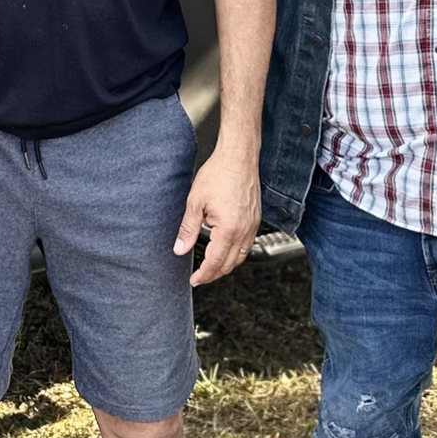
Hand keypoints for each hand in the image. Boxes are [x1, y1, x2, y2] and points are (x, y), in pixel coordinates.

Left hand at [175, 142, 262, 285]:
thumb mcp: (195, 202)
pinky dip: (237, 253)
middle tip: (201, 277)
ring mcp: (253, 225)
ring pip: (241, 256)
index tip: (195, 280)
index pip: (215, 262)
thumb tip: (180, 248)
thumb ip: (188, 229)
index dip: (204, 275)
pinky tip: (227, 249)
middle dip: (214, 274)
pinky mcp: (256, 219)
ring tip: (212, 267)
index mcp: (228, 229)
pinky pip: (248, 244)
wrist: (239, 157)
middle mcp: (244, 230)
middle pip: (230, 264)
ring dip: (227, 265)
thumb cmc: (220, 173)